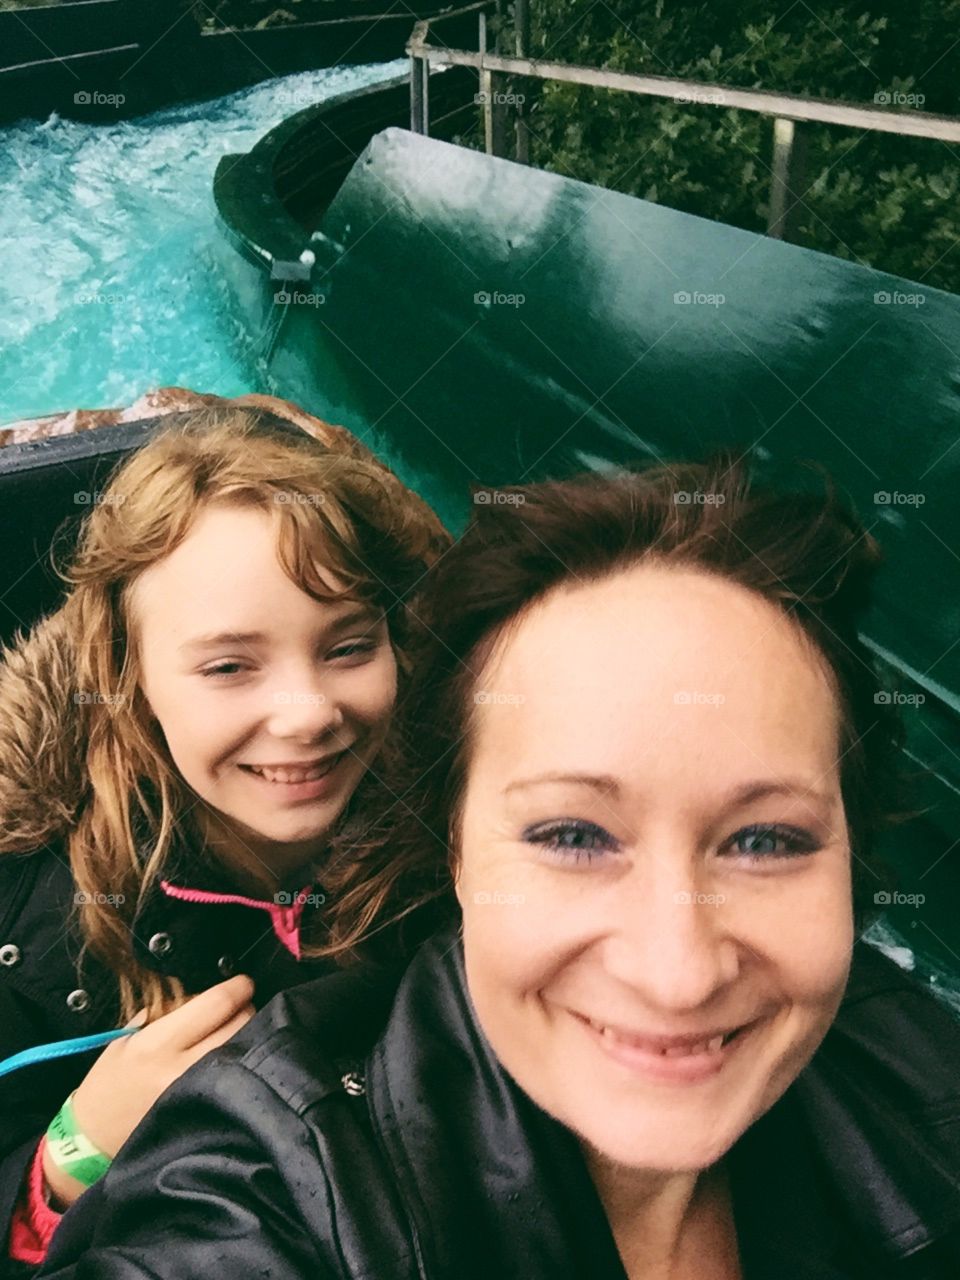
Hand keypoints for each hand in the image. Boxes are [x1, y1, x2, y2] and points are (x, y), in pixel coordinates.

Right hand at [42, 974, 254, 1208]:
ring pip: (246, 1051)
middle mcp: (182, 1071)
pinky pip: (238, 1078)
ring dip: (247, 1034)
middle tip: (242, 1006)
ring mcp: (198, 1096)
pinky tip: (233, 1059)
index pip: (215, 1004)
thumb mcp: (128, 1038)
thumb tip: (204, 995)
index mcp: (157, 1045)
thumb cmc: (109, 1085)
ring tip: (236, 1031)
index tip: (243, 982)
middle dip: (246, 1008)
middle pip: (240, 1025)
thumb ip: (166, 1013)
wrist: (94, 1141)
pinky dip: (242, 1062)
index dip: (236, 987)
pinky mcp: (209, 1116)